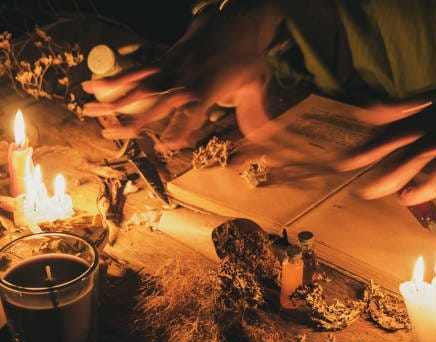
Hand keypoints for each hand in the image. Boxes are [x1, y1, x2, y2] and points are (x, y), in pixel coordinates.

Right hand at [81, 1, 281, 149]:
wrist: (236, 21)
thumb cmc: (246, 57)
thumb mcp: (255, 86)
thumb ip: (254, 115)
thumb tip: (266, 140)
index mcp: (207, 90)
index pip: (191, 114)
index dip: (180, 130)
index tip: (167, 145)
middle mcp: (184, 81)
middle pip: (155, 104)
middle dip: (132, 121)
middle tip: (110, 134)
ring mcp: (171, 68)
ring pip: (138, 86)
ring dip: (113, 99)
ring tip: (88, 110)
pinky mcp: (163, 59)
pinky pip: (137, 70)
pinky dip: (115, 78)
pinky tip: (94, 85)